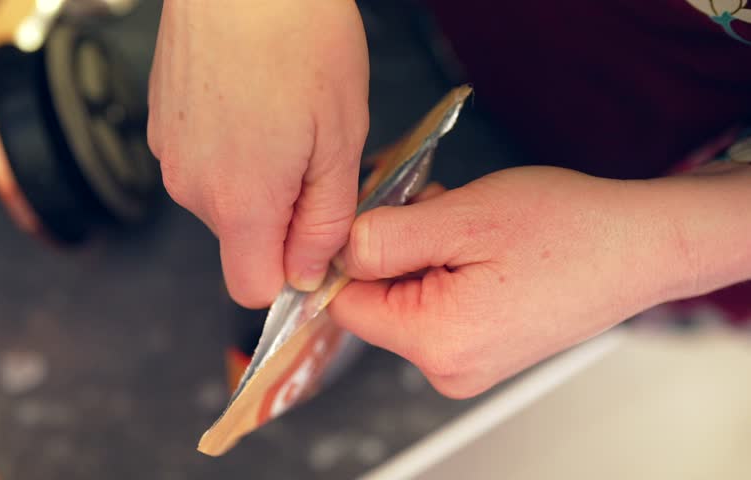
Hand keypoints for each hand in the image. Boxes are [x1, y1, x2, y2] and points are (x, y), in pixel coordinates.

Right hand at [148, 0, 369, 306]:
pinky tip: (253, 103)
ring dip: (258, 179)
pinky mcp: (162, 127)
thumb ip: (324, 221)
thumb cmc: (298, 39)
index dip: (291, 274)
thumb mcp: (340, 140)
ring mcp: (169, 155)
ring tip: (283, 119)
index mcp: (240, 203)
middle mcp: (192, 188)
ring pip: (224, 200)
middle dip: (281, 217)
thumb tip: (306, 272)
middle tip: (312, 154)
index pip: (253, 289)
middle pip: (242, 242)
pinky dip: (232, 149)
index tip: (317, 240)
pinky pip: (204, 163)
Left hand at [330, 167, 692, 397]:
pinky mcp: (483, 348)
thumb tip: (337, 251)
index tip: (378, 214)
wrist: (641, 246)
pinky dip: (445, 267)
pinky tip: (480, 243)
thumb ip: (385, 237)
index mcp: (437, 341)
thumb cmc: (568, 229)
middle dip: (394, 247)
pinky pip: (436, 304)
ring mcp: (467, 363)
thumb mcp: (462, 217)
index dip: (349, 253)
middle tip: (438, 209)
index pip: (345, 305)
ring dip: (422, 251)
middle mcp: (448, 367)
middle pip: (375, 301)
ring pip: (405, 297)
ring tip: (469, 224)